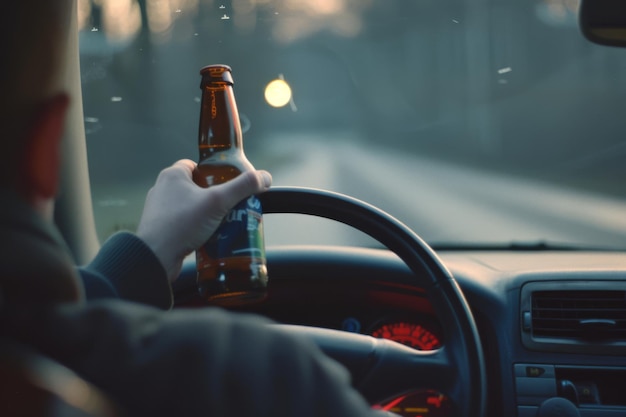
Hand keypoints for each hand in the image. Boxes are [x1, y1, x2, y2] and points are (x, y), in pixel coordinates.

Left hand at [136, 159, 271, 282]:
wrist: (155, 257)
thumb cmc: (180, 225)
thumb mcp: (217, 202)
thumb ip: (242, 188)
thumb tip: (264, 178)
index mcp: (172, 176)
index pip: (195, 165)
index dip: (212, 172)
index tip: (226, 183)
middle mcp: (162, 190)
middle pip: (195, 187)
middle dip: (213, 196)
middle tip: (230, 205)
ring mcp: (159, 211)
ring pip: (189, 207)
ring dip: (205, 214)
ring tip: (222, 223)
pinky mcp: (160, 229)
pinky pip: (183, 224)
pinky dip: (195, 229)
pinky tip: (208, 237)